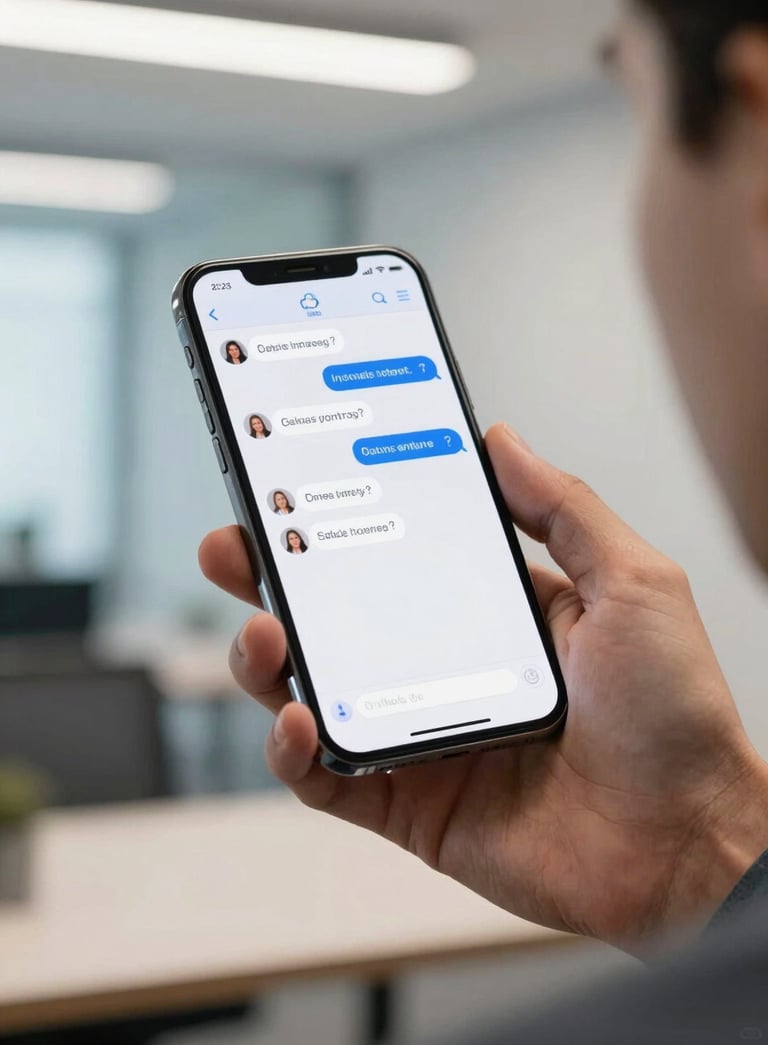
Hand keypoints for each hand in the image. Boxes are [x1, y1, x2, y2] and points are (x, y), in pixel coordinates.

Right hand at [199, 424, 767, 952]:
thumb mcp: (632, 584)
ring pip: (313, 691)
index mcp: (490, 613)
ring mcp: (419, 735)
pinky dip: (294, 752)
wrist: (688, 844)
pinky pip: (327, 779)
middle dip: (273, 582)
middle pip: (335, 618)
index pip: (395, 557)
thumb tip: (501, 440)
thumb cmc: (676, 715)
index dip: (341, 524)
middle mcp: (444, 669)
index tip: (296, 486)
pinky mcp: (408, 804)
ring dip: (270, 662)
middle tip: (235, 548)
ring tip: (266, 636)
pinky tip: (299, 721)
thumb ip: (563, 509)